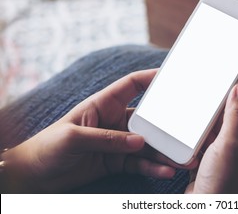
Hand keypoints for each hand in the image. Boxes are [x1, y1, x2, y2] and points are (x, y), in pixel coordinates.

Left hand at [2, 69, 175, 192]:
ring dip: (165, 151)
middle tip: (186, 132)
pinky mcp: (117, 161)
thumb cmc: (47, 147)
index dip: (152, 78)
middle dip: (167, 126)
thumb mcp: (73, 138)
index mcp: (103, 104)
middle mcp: (114, 121)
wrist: (34, 175)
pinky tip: (165, 170)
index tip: (173, 78)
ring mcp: (118, 142)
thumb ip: (106, 138)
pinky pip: (140, 163)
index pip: (131, 85)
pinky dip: (153, 167)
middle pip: (147, 119)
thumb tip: (139, 142)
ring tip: (184, 159)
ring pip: (148, 144)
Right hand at [185, 83, 237, 193]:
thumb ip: (236, 116)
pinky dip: (198, 136)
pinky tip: (189, 131)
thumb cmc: (223, 185)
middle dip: (218, 109)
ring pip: (217, 129)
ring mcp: (227, 155)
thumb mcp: (231, 147)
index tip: (221, 82)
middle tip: (203, 97)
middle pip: (232, 117)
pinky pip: (205, 141)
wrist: (204, 211)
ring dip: (206, 123)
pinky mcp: (211, 161)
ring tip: (195, 114)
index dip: (236, 94)